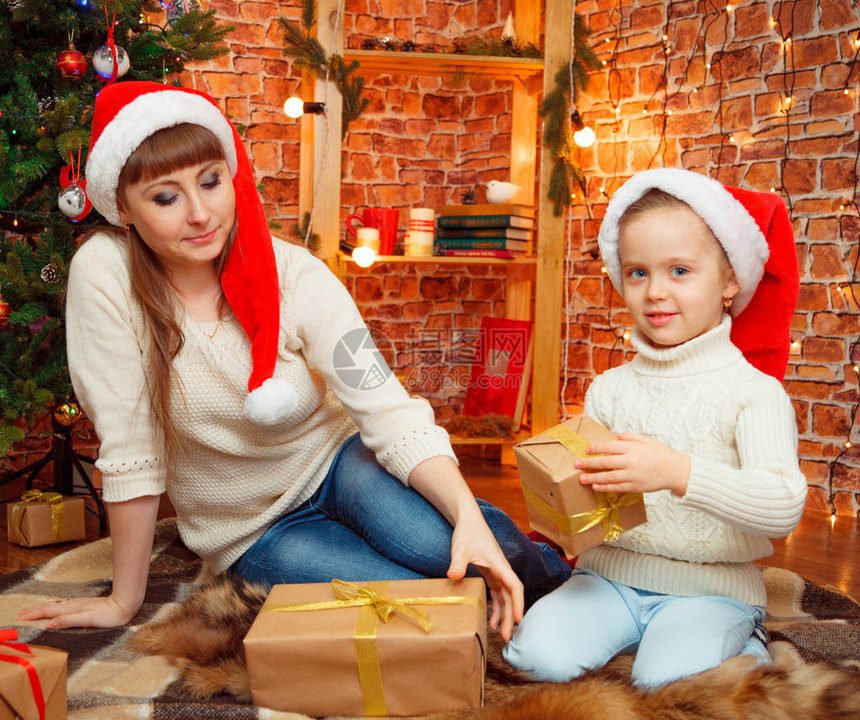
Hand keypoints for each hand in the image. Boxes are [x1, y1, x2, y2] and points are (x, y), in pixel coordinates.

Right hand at [17, 595, 138, 628]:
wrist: (124, 605)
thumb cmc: (108, 615)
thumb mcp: (87, 620)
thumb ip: (68, 620)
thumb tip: (50, 624)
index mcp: (72, 609)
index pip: (48, 611)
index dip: (34, 614)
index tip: (22, 617)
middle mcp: (74, 604)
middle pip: (50, 606)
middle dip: (35, 610)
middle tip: (21, 613)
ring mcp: (79, 603)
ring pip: (56, 604)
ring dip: (43, 607)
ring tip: (34, 609)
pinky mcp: (85, 604)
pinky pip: (64, 604)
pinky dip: (55, 606)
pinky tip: (57, 606)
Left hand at [446, 509, 523, 641]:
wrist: (467, 519)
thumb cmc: (467, 532)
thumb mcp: (460, 548)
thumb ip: (458, 563)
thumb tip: (454, 576)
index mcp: (499, 564)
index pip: (514, 586)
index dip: (518, 603)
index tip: (517, 620)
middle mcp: (501, 569)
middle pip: (511, 596)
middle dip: (510, 616)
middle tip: (505, 637)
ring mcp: (496, 571)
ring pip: (505, 596)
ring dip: (504, 613)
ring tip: (499, 633)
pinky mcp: (489, 572)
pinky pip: (497, 593)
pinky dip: (496, 606)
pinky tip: (489, 619)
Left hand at [576, 433, 689, 495]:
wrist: (676, 470)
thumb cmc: (660, 454)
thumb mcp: (646, 440)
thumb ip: (630, 438)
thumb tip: (615, 437)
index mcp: (632, 448)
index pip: (609, 447)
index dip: (596, 448)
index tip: (586, 450)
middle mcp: (630, 461)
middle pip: (605, 462)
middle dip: (589, 463)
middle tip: (577, 464)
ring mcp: (632, 475)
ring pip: (609, 477)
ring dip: (593, 478)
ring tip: (582, 478)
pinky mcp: (635, 486)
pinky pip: (617, 487)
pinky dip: (605, 487)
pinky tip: (596, 487)